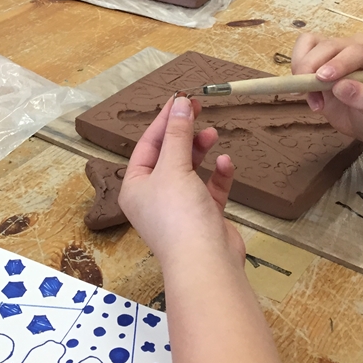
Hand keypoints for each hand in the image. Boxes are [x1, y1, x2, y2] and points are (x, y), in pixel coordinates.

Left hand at [118, 95, 244, 266]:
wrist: (206, 264)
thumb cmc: (179, 215)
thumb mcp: (174, 167)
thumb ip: (178, 134)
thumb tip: (180, 104)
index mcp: (136, 186)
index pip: (148, 145)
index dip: (164, 120)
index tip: (181, 99)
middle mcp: (154, 197)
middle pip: (168, 156)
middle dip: (183, 134)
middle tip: (198, 110)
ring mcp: (180, 208)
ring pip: (190, 171)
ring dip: (201, 151)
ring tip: (212, 133)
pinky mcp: (204, 217)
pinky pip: (210, 189)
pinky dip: (217, 175)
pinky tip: (226, 163)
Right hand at [291, 33, 362, 144]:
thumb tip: (341, 87)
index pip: (358, 50)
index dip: (339, 62)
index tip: (323, 78)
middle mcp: (358, 46)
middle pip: (329, 45)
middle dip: (312, 66)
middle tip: (307, 93)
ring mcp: (338, 50)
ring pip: (310, 43)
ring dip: (302, 68)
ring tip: (309, 96)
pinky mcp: (321, 57)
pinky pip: (302, 51)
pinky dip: (297, 68)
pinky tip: (304, 91)